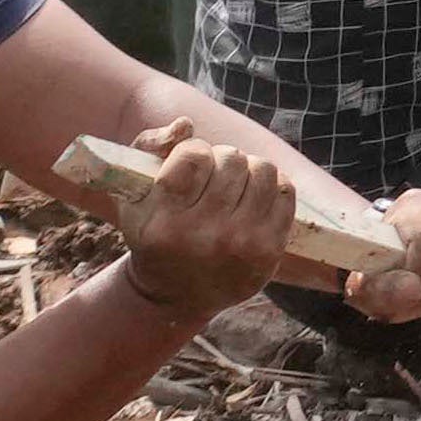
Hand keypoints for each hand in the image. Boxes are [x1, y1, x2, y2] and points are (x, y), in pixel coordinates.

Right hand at [93, 129, 304, 325]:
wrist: (176, 297)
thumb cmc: (154, 234)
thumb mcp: (134, 195)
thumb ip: (149, 147)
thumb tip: (185, 124)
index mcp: (164, 223)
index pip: (194, 156)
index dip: (193, 151)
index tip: (189, 166)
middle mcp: (204, 236)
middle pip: (232, 159)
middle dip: (221, 160)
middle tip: (211, 179)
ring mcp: (241, 245)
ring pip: (263, 169)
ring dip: (248, 170)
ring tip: (233, 186)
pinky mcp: (269, 251)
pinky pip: (286, 191)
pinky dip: (271, 186)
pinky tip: (252, 200)